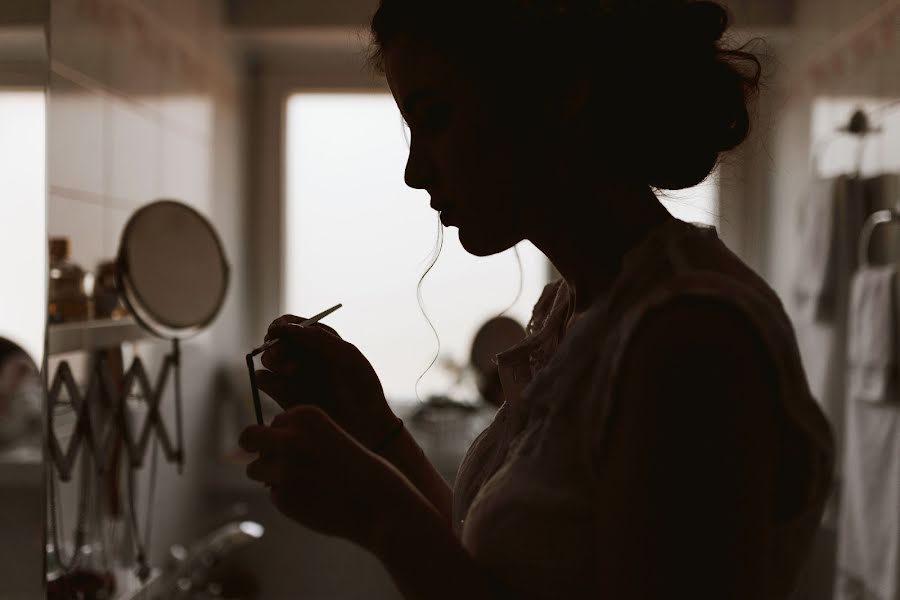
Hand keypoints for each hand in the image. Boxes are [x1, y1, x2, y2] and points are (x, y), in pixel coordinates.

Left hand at [239, 406, 404, 548]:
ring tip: (303, 484)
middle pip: (248, 437)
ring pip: (255, 468)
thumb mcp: (329, 436)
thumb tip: (258, 448)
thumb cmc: (356, 468)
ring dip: (271, 476)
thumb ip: (298, 436)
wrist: (378, 501)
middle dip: (252, 446)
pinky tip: (312, 499)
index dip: (284, 437)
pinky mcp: (282, 496)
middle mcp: (290, 437)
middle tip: (266, 458)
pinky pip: (272, 493)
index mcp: (305, 415)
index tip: (304, 449)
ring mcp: (283, 468)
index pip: (274, 422)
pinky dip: (287, 497)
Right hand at [258, 315, 395, 449]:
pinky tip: (282, 385)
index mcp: (322, 342)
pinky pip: (264, 380)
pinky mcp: (284, 397)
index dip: (283, 324)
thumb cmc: (361, 389)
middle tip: (287, 352)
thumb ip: (318, 338)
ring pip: (269, 358)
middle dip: (279, 344)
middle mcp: (305, 357)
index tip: (277, 329)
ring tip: (295, 372)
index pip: (294, 325)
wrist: (365, 429)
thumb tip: (285, 327)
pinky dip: (267, 379)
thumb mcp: (346, 356)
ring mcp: (293, 377)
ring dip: (276, 360)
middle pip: (278, 340)